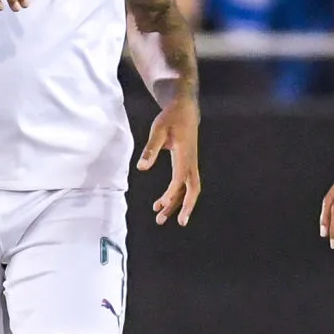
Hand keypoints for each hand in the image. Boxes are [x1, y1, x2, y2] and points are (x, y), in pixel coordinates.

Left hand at [138, 95, 200, 225]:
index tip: (160, 204)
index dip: (171, 192)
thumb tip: (141, 167)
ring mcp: (191, 164)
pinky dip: (175, 196)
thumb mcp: (158, 130)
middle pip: (192, 190)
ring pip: (188, 190)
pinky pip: (184, 184)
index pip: (180, 178)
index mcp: (185, 155)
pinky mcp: (187, 164)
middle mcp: (191, 162)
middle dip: (185, 207)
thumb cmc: (170, 119)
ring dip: (176, 204)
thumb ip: (150, 149)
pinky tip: (162, 203)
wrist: (185, 110)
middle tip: (178, 223)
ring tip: (160, 217)